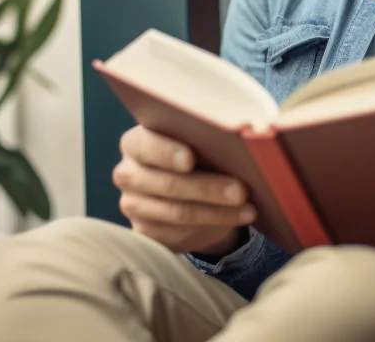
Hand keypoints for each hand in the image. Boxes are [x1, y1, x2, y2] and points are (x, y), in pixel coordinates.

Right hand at [113, 124, 255, 254]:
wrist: (188, 194)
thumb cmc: (195, 158)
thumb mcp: (197, 145)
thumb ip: (203, 141)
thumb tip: (235, 145)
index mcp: (135, 143)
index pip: (145, 145)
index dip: (167, 152)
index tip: (190, 159)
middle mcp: (127, 173)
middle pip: (167, 183)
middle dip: (207, 188)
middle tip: (240, 190)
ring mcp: (133, 205)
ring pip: (177, 211)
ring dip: (217, 210)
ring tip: (247, 207)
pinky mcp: (145, 231)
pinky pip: (180, 232)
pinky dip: (215, 224)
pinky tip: (239, 217)